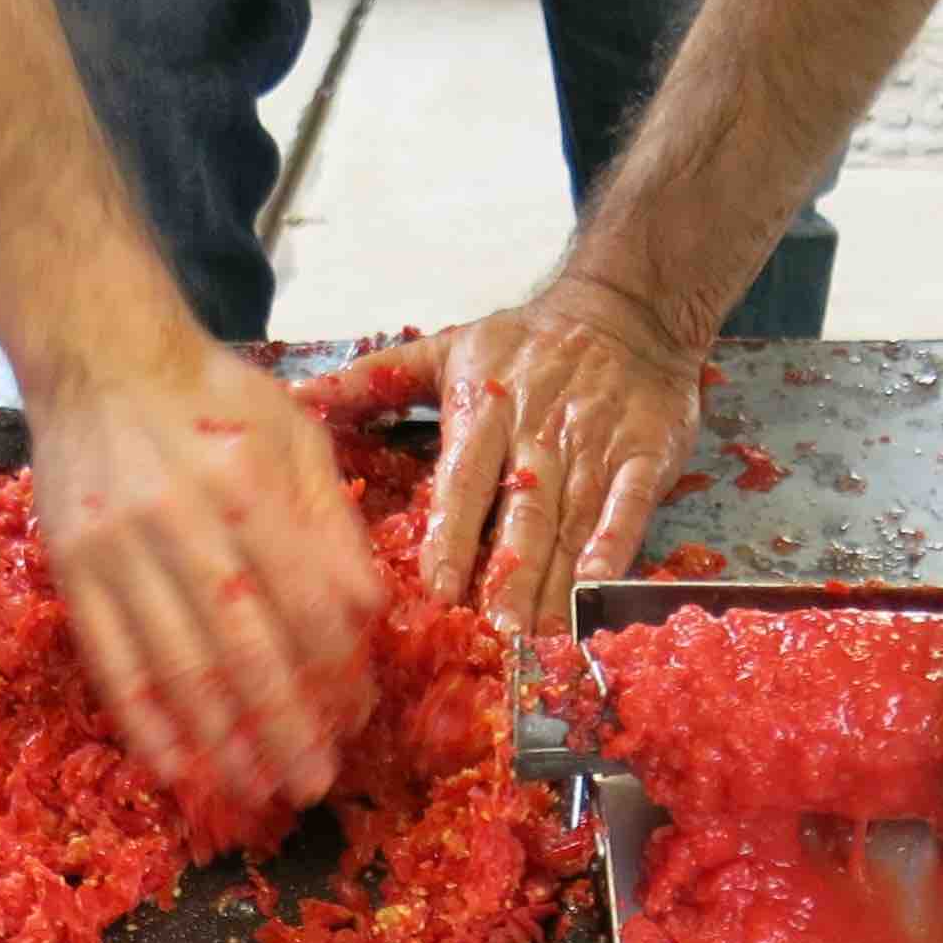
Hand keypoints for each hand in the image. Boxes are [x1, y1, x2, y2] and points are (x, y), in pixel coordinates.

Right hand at [21, 335, 384, 837]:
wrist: (100, 359)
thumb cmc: (214, 399)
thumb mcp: (296, 434)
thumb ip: (332, 524)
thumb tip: (368, 618)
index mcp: (248, 483)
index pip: (306, 601)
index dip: (336, 669)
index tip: (355, 715)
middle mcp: (181, 519)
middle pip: (244, 647)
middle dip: (284, 726)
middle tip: (313, 782)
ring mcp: (118, 549)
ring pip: (177, 666)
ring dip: (220, 741)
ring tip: (255, 791)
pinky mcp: (72, 570)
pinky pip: (112, 662)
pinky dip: (144, 723)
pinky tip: (176, 769)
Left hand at [297, 277, 706, 635]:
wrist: (626, 307)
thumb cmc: (523, 341)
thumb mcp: (445, 349)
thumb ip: (373, 381)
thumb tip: (297, 395)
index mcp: (483, 408)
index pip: (464, 482)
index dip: (454, 537)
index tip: (440, 590)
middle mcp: (537, 432)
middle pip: (521, 514)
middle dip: (510, 577)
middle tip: (498, 633)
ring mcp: (594, 445)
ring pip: (573, 521)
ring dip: (558, 580)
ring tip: (542, 635)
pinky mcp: (645, 454)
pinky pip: (630, 506)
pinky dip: (617, 546)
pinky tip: (600, 588)